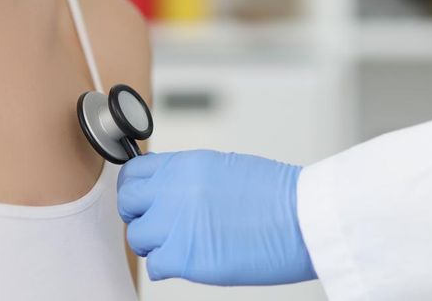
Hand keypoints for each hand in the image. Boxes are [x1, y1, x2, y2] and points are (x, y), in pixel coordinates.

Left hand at [117, 150, 316, 285]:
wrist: (304, 218)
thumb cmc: (278, 196)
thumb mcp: (226, 168)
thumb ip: (188, 177)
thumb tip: (165, 190)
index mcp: (186, 165)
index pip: (133, 172)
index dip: (136, 189)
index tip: (145, 200)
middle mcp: (174, 190)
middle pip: (128, 203)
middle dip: (141, 215)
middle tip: (161, 225)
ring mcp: (176, 224)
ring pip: (138, 237)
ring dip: (156, 244)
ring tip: (185, 244)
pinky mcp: (184, 257)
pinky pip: (155, 266)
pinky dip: (169, 267)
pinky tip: (193, 260)